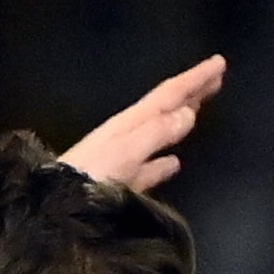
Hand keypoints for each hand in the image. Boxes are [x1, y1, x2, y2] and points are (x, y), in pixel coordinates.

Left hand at [61, 54, 227, 192]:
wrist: (54, 210)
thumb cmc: (88, 180)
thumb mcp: (125, 153)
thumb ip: (155, 134)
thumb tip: (188, 113)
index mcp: (129, 124)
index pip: (168, 94)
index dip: (194, 79)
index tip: (219, 63)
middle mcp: (125, 135)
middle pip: (164, 107)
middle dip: (190, 91)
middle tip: (216, 76)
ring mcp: (121, 159)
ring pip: (159, 134)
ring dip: (180, 120)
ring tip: (197, 111)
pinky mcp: (118, 184)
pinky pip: (149, 168)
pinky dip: (164, 163)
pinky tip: (174, 164)